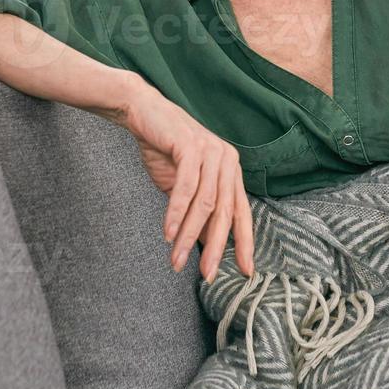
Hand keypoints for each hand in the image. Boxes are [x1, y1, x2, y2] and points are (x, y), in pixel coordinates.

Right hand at [119, 83, 254, 281]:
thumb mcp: (185, 188)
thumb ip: (199, 212)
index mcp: (231, 171)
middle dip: (216, 248)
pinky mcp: (192, 147)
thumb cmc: (164, 152)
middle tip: (207, 274)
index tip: (245, 271)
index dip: (244, 243)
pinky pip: (186, 187)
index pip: (241, 212)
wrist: (143, 114)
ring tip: (177, 260)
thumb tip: (209, 246)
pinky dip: (176, 213)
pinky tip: (169, 234)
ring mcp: (212, 152)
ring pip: (205, 204)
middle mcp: (228, 161)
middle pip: (226, 212)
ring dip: (190, 236)